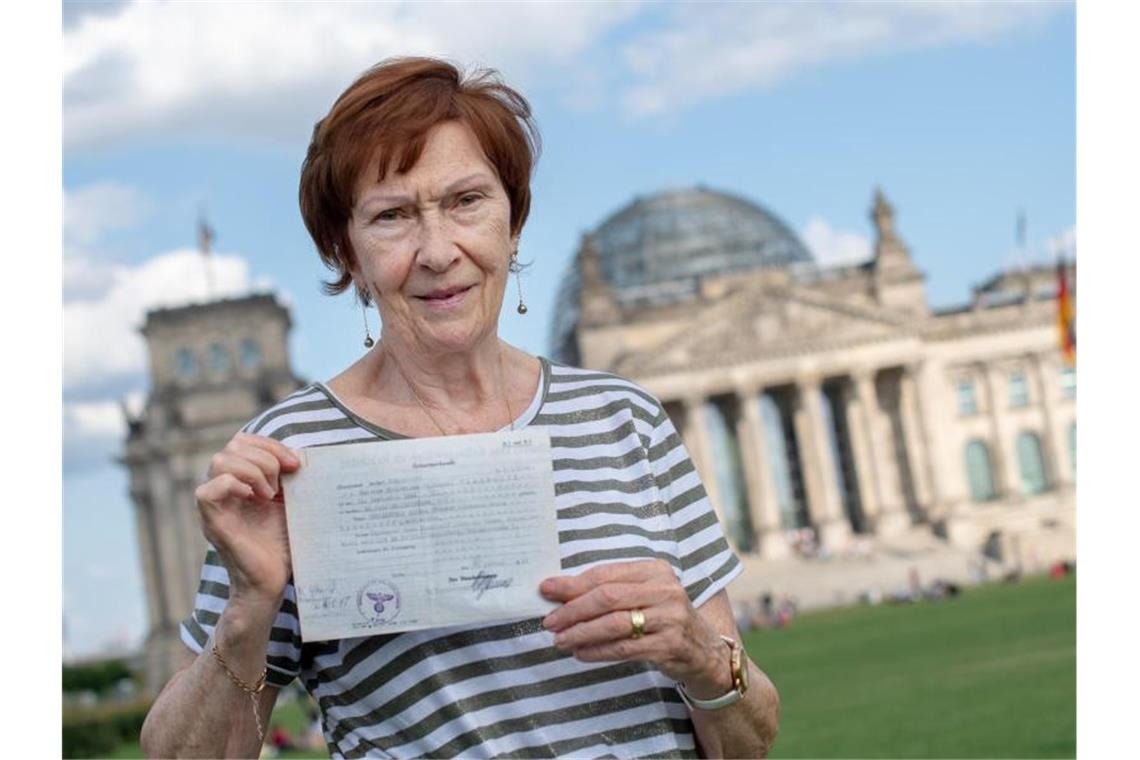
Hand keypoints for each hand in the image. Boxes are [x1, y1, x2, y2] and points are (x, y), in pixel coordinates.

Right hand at [195, 433, 300, 607]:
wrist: (273, 580)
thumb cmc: (282, 543)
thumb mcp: (290, 501)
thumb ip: (289, 476)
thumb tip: (303, 453)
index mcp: (240, 480)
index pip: (243, 441)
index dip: (270, 445)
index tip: (295, 463)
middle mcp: (223, 489)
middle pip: (232, 446)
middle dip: (265, 458)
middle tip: (281, 484)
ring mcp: (215, 505)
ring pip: (219, 461)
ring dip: (252, 471)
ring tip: (269, 495)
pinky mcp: (212, 522)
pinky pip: (208, 490)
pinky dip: (233, 486)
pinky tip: (254, 499)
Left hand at [539, 560, 732, 696]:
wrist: (704, 649)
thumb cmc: (663, 616)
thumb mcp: (644, 594)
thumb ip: (611, 591)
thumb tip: (561, 592)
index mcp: (655, 570)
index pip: (606, 574)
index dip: (573, 583)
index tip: (546, 590)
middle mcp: (665, 590)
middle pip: (608, 597)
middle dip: (573, 609)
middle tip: (550, 621)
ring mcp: (670, 618)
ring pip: (614, 624)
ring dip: (581, 633)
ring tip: (560, 640)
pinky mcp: (669, 645)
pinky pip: (624, 648)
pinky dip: (598, 651)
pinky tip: (581, 653)